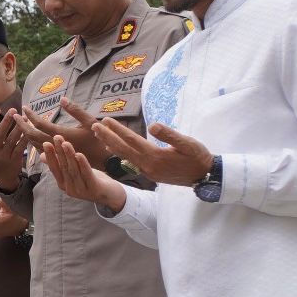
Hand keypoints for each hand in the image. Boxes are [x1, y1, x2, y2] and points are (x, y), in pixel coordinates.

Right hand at [0, 107, 29, 190]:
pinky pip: (20, 147)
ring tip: (24, 117)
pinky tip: (29, 130)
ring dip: (18, 128)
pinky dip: (25, 138)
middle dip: (6, 121)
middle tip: (13, 110)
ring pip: (11, 140)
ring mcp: (3, 156)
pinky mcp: (14, 160)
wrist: (2, 176)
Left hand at [17, 98, 109, 164]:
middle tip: (15, 115)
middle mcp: (55, 145)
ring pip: (34, 144)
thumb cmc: (98, 140)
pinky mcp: (57, 157)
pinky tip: (31, 135)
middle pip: (32, 135)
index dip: (30, 116)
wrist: (103, 162)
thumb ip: (76, 110)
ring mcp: (55, 153)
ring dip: (26, 133)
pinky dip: (32, 141)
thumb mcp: (90, 122)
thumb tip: (62, 99)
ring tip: (21, 122)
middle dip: (22, 125)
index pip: (40, 124)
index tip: (24, 107)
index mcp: (61, 135)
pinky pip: (39, 150)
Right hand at [42, 136, 127, 208]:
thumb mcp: (74, 172)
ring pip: (74, 170)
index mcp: (63, 185)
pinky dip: (83, 165)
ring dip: (69, 156)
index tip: (46, 143)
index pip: (54, 169)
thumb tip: (42, 155)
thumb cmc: (92, 181)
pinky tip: (79, 154)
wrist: (112, 195)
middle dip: (59, 152)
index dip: (50, 156)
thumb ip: (60, 164)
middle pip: (64, 168)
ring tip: (66, 143)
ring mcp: (82, 191)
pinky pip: (87, 175)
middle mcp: (70, 189)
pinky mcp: (94, 189)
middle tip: (56, 138)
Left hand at [92, 119, 214, 185]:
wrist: (204, 177)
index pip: (131, 140)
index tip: (104, 120)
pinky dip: (120, 153)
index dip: (117, 129)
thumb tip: (152, 125)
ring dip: (111, 144)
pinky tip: (115, 148)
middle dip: (107, 137)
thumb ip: (169, 134)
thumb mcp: (187, 143)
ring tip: (99, 135)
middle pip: (122, 149)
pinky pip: (130, 162)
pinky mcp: (150, 173)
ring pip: (125, 156)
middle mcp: (147, 165)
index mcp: (155, 156)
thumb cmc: (197, 157)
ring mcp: (147, 171)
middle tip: (93, 125)